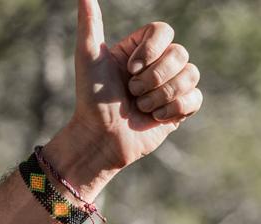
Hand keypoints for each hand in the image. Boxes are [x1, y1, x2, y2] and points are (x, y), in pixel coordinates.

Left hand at [63, 0, 201, 174]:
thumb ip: (90, 24)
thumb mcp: (87, 58)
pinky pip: (195, 98)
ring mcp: (171, 86)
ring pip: (191, 74)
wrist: (99, 139)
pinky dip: (173, 109)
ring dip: (161, 95)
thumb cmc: (91, 99)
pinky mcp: (180, 108)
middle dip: (153, 77)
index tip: (130, 69)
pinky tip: (154, 118)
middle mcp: (158, 64)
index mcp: (140, 49)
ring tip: (140, 107)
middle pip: (180, 53)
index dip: (152, 50)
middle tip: (131, 93)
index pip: (164, 30)